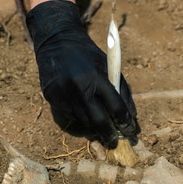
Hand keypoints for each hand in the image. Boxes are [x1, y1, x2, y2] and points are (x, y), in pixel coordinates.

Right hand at [26, 0, 138, 147]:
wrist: (56, 41)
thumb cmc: (88, 55)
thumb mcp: (108, 66)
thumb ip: (121, 89)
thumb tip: (131, 116)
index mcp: (97, 77)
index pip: (115, 107)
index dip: (125, 122)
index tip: (130, 132)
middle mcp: (79, 87)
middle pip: (98, 121)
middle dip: (109, 135)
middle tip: (115, 141)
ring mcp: (63, 93)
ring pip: (83, 120)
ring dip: (94, 125)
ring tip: (100, 124)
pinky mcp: (52, 96)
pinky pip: (69, 115)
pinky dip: (79, 115)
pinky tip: (81, 108)